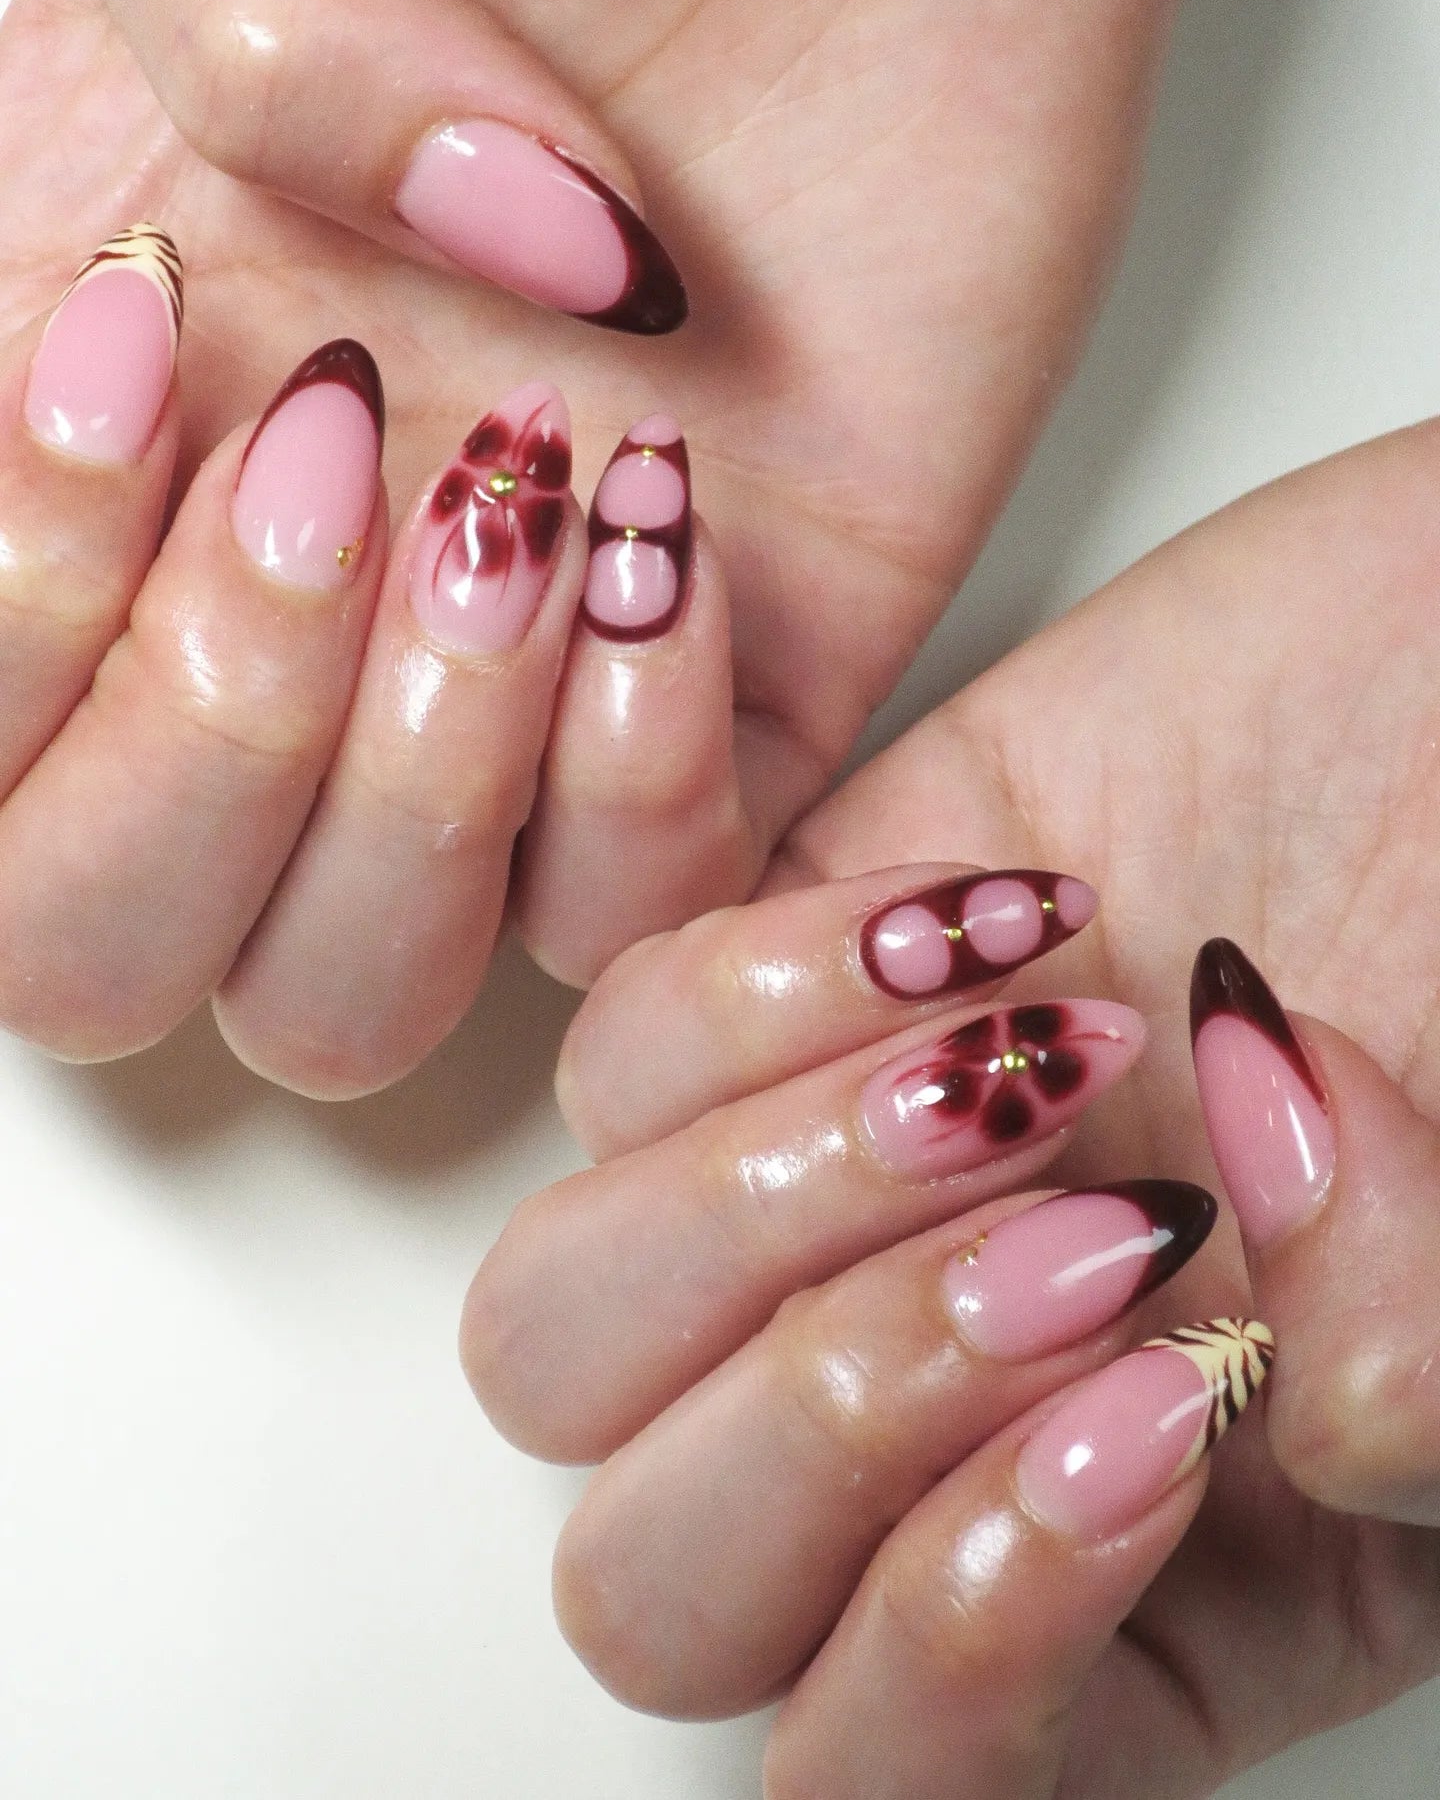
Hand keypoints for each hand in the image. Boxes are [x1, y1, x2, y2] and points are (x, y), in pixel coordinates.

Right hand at [3, 0, 1188, 1009]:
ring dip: (402, 805)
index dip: (18, 623)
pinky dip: (629, 791)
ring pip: (351, 993)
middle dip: (199, 759)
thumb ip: (231, 84)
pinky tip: (677, 537)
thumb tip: (363, 381)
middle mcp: (279, 623)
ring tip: (524, 509)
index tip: (148, 340)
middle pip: (102, 948)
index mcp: (108, 458)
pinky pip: (631, 915)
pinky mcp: (739, 707)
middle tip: (344, 457)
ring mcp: (501, 696)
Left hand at [463, 414, 1439, 1794]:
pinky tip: (1013, 905)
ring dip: (775, 1205)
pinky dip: (768, 988)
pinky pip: (612, 1045)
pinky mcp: (776, 986)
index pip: (874, 1762)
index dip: (958, 1645)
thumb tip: (1257, 1375)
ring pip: (563, 1329)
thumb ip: (1432, 1390)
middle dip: (847, 1409)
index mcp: (1125, 1576)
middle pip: (656, 1579)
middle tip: (1105, 1229)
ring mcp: (828, 1199)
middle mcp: (935, 1406)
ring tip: (1048, 1047)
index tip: (1150, 1420)